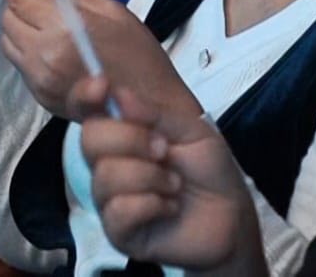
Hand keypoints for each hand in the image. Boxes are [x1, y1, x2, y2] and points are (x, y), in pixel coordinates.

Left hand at [0, 0, 197, 119]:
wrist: (151, 108)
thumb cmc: (140, 56)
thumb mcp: (112, 11)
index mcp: (63, 30)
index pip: (19, 0)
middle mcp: (44, 56)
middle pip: (7, 22)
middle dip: (16, 5)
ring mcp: (39, 81)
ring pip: (8, 45)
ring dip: (18, 29)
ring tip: (39, 23)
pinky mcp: (40, 98)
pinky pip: (20, 66)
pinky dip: (27, 51)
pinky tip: (48, 48)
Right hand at [72, 77, 266, 275]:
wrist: (231, 217)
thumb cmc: (210, 172)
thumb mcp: (193, 131)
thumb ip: (155, 114)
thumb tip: (119, 94)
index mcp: (123, 133)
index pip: (87, 109)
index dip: (84, 95)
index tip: (102, 86)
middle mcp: (110, 163)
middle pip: (90, 139)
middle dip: (132, 140)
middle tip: (164, 150)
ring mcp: (110, 198)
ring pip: (105, 176)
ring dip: (150, 177)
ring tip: (175, 185)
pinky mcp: (118, 231)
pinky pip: (118, 211)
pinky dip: (151, 205)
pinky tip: (169, 208)